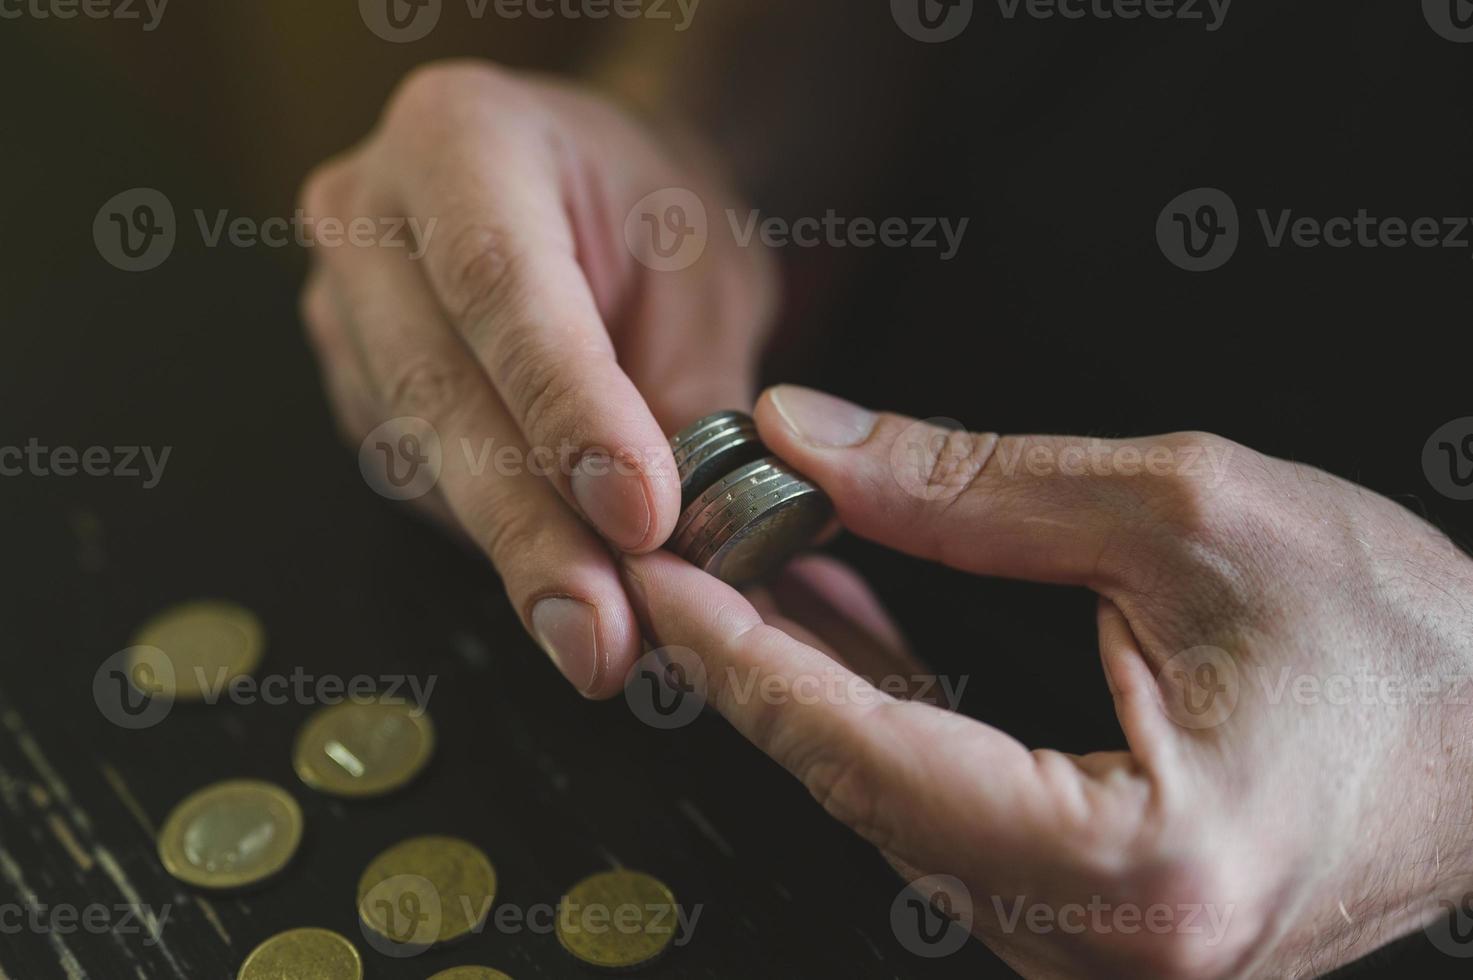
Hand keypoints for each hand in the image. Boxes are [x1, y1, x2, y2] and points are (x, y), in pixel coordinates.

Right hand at [297, 61, 775, 696]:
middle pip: (437, 389)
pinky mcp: (356, 389)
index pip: (500, 285)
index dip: (568, 411)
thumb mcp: (707, 274)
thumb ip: (696, 397)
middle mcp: (367, 217)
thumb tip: (701, 549)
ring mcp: (343, 308)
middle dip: (530, 528)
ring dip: (516, 557)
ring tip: (605, 637)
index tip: (641, 516)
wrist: (594, 197)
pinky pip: (417, 483)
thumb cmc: (656, 216)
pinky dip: (497, 545)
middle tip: (602, 635)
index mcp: (460, 136)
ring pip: (419, 455)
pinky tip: (568, 591)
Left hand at [621, 385, 1472, 977]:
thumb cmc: (1406, 637)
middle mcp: (1111, 948)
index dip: (750, 660)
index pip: (876, 758)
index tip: (668, 578)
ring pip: (892, 812)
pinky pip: (943, 820)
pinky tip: (838, 632)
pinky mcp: (1097, 925)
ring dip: (809, 688)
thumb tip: (819, 445)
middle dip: (757, 666)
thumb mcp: (1188, 515)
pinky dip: (878, 720)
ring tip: (747, 570)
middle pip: (863, 793)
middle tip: (688, 553)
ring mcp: (1100, 952)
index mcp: (1147, 867)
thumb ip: (973, 487)